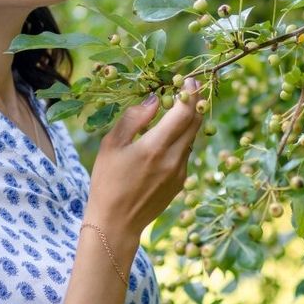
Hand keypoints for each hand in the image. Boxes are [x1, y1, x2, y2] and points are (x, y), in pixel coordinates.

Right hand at [85, 76, 204, 237]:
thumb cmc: (107, 181)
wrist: (116, 222)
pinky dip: (181, 140)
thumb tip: (155, 99)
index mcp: (155, 147)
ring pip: (191, 138)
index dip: (190, 93)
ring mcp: (180, 172)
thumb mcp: (112, 145)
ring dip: (188, 122)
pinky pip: (185, 154)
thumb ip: (134, 119)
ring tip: (176, 110)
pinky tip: (166, 139)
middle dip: (195, 102)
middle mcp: (174, 159)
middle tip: (189, 88)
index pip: (184, 112)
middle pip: (195, 123)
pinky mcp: (181, 182)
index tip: (189, 80)